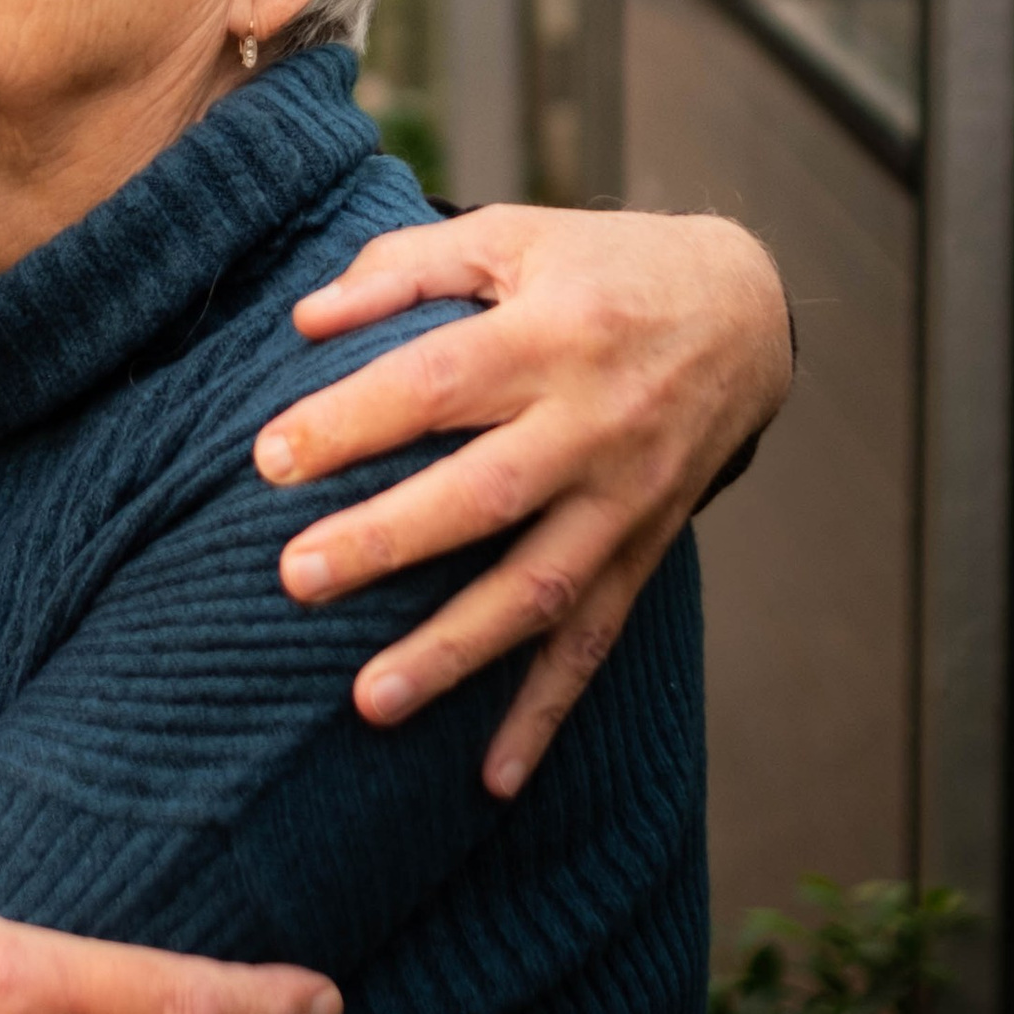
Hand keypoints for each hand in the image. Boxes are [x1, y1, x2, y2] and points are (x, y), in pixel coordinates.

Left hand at [252, 206, 790, 801]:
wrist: (745, 311)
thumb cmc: (599, 266)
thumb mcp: (509, 234)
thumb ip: (403, 268)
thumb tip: (304, 319)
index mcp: (551, 335)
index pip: (436, 383)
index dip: (352, 421)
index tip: (268, 458)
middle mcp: (595, 424)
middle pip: (484, 493)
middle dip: (389, 540)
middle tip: (295, 577)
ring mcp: (626, 499)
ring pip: (540, 589)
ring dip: (456, 651)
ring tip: (369, 702)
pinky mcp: (645, 549)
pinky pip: (596, 642)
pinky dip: (547, 714)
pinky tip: (493, 778)